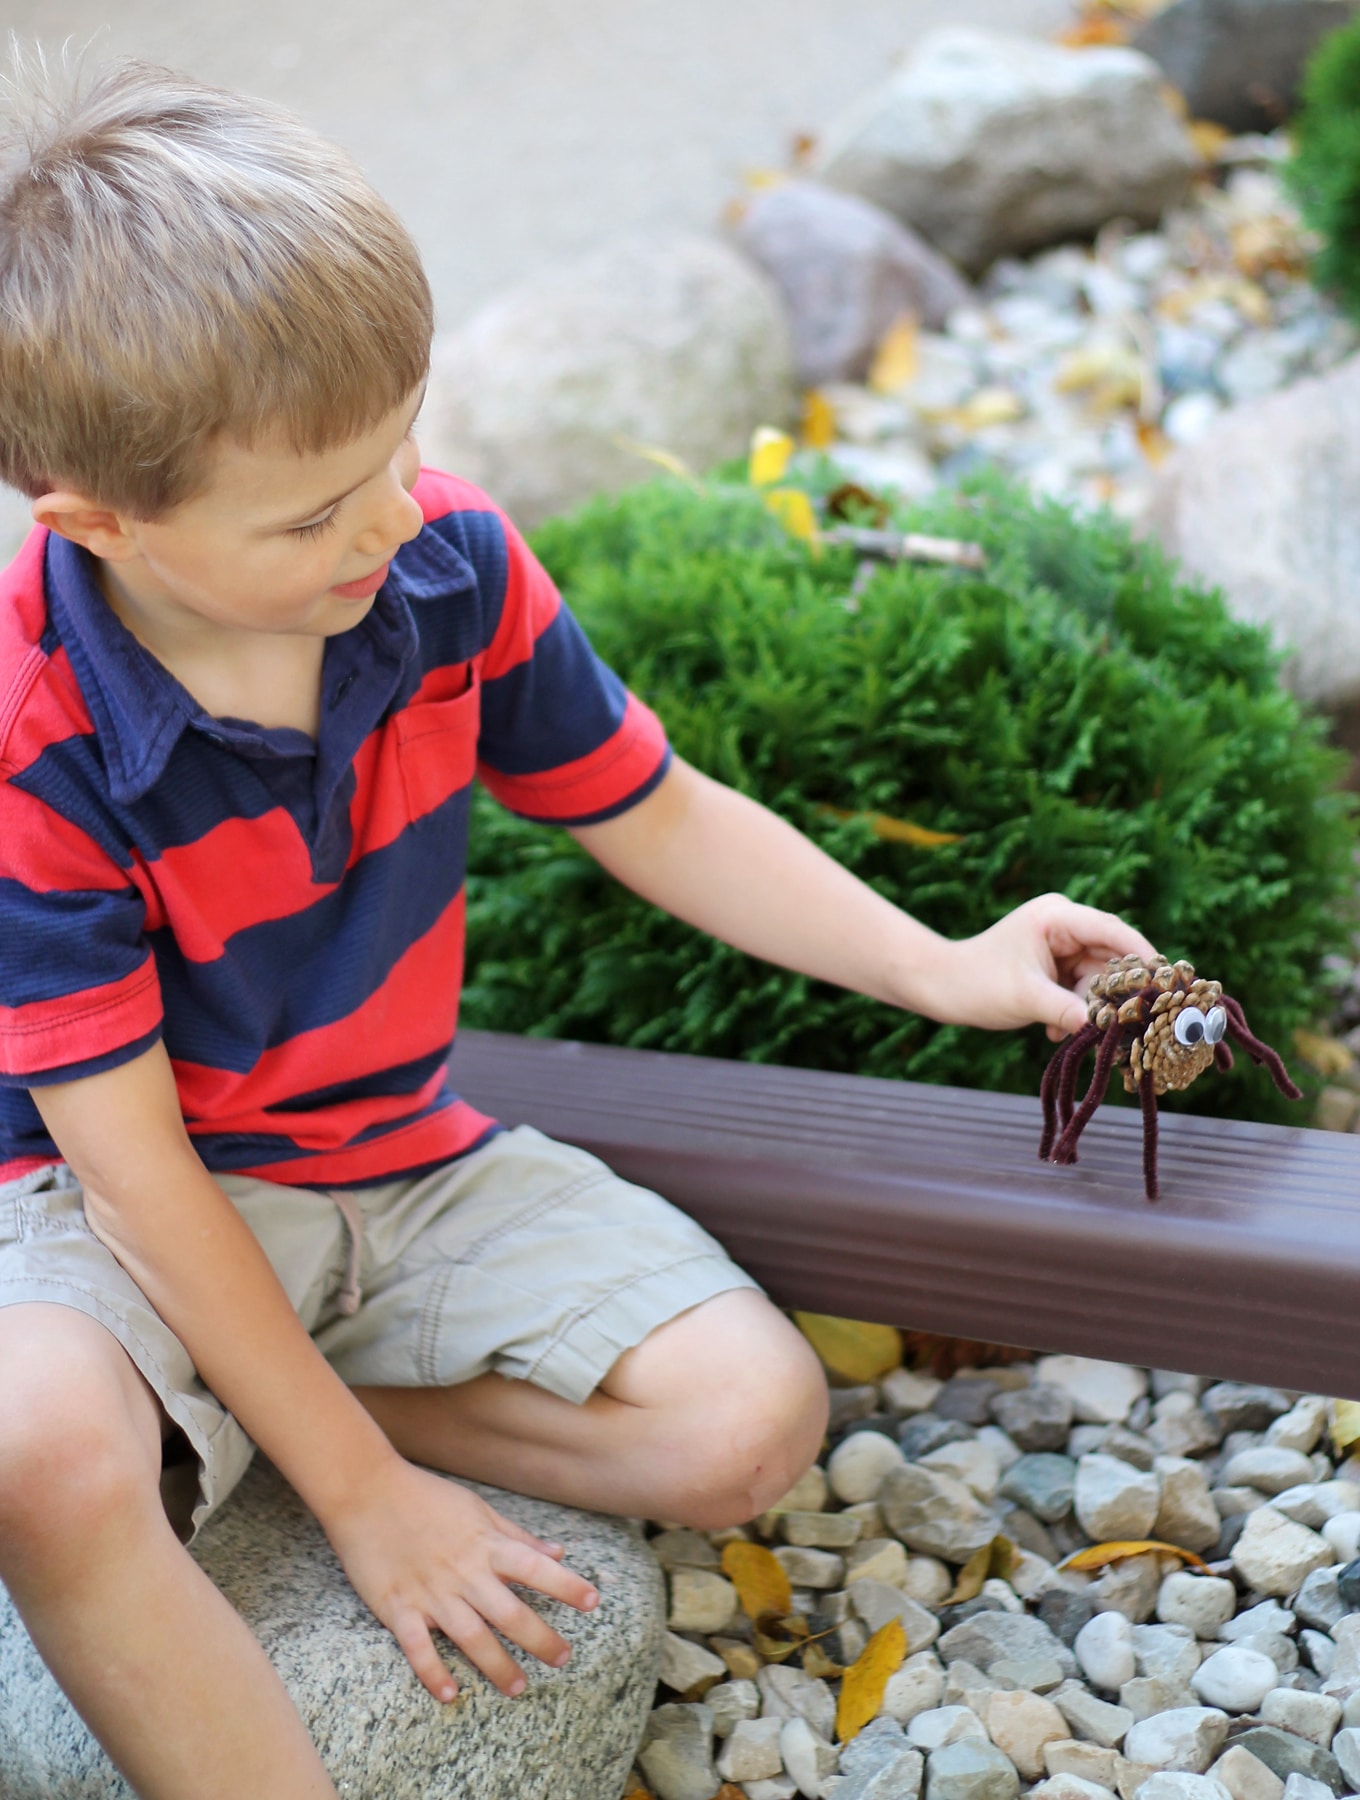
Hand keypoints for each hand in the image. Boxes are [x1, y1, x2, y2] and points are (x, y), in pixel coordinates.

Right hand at [322, 1455, 598, 1702]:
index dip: (566, 1585)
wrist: (366, 1490)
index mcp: (485, 1545)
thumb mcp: (477, 1509)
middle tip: (563, 1659)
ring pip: (472, 1638)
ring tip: (518, 1687)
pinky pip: (418, 1648)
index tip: (593, 1602)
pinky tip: (450, 1695)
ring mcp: (431, 1593)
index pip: (535, 1568)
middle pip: (510, 1613)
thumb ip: (517, 1536)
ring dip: (498, 1665)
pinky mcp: (398, 1607)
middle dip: (540, 1639)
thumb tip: (557, 1553)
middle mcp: (464, 1572)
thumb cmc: (426, 1497)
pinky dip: (433, 1673)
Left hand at [925, 893, 1157, 1040]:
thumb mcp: (1026, 999)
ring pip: (1097, 979)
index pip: (1113, 931)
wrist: (939, 988)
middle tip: (1127, 1023)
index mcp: (1057, 917)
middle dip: (1115, 992)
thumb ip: (1069, 1011)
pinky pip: (1082, 989)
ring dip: (1088, 1008)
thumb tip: (1108, 1027)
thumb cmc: (975, 983)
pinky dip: (1074, 1010)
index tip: (1165, 984)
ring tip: (1061, 1028)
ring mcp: (1059, 946)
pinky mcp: (1054, 967)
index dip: (1142, 957)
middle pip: (1111, 957)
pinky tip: (1050, 1028)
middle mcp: (1063, 925)